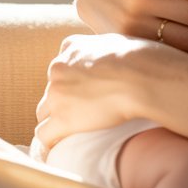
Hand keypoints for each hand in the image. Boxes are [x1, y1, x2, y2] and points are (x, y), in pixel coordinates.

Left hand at [32, 33, 187, 151]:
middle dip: (64, 100)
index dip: (72, 81)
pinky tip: (60, 146)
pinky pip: (44, 135)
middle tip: (86, 112)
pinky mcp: (63, 119)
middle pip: (52, 90)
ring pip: (44, 112)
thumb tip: (113, 57)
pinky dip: (51, 141)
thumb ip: (106, 49)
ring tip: (74, 131)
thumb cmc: (143, 59)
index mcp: (72, 46)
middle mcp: (59, 67)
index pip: (61, 66)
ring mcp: (57, 94)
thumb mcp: (120, 41)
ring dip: (56, 120)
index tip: (85, 91)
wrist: (143, 78)